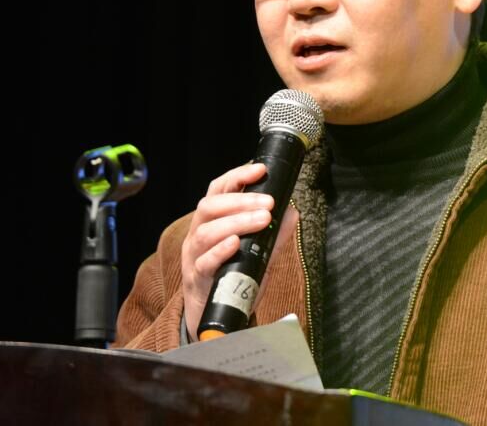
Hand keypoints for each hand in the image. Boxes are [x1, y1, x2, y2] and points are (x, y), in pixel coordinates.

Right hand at [181, 163, 272, 340]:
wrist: (213, 316)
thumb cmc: (232, 277)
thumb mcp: (256, 252)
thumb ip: (272, 234)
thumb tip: (292, 212)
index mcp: (211, 221)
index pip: (219, 190)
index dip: (238, 176)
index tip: (260, 170)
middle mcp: (198, 234)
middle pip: (210, 207)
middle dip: (241, 201)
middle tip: (268, 203)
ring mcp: (194, 256)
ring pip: (206, 232)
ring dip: (236, 222)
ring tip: (261, 220)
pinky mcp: (197, 279)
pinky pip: (204, 262)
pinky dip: (220, 250)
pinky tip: (236, 243)